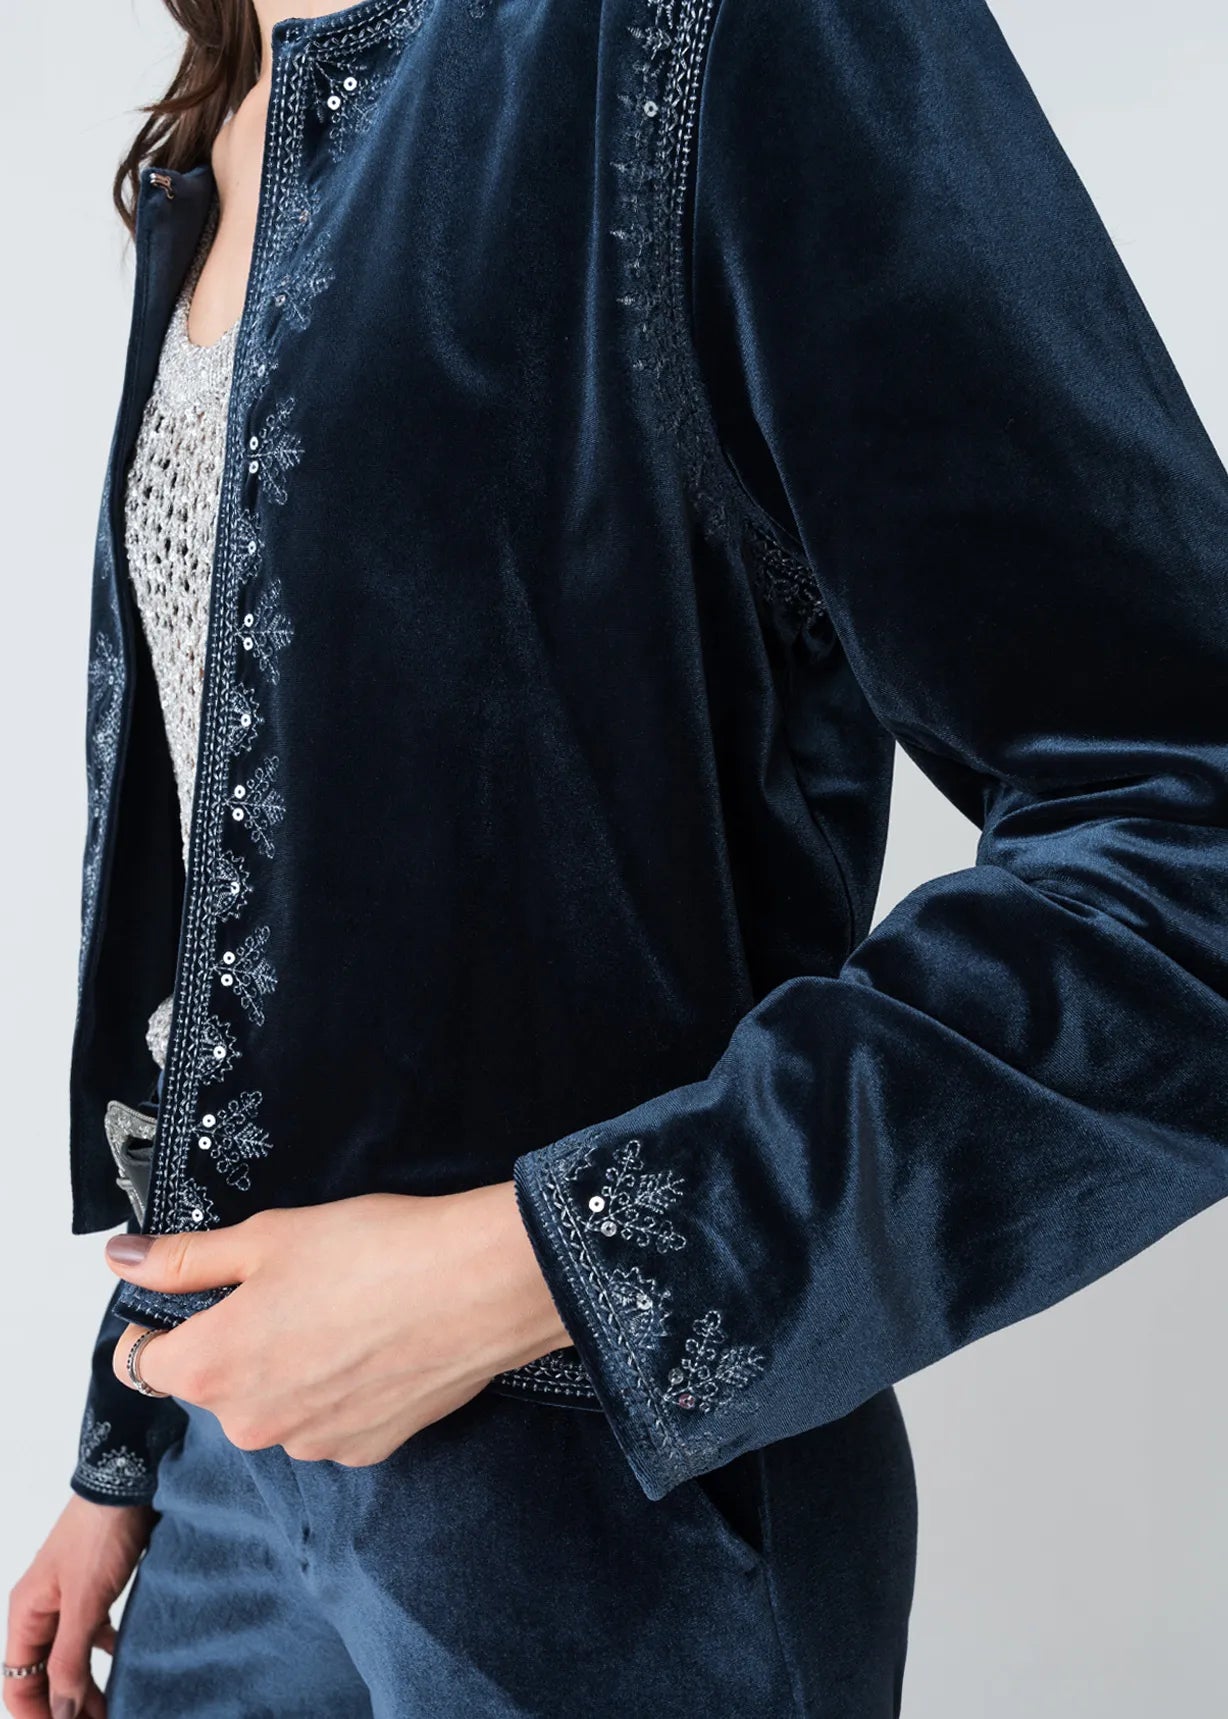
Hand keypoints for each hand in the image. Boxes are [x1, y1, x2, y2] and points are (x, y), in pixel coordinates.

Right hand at [5, 1493, 152, 1718]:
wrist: (130, 1477)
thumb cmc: (101, 1534)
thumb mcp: (84, 1603)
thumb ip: (70, 1659)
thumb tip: (62, 1714)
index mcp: (26, 1614)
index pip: (18, 1684)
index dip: (38, 1717)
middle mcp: (41, 1609)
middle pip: (43, 1674)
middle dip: (66, 1706)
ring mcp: (69, 1596)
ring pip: (70, 1655)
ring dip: (86, 1684)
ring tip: (116, 1708)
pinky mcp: (96, 1585)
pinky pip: (93, 1631)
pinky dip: (105, 1652)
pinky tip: (127, 1661)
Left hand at [106, 1185, 570, 1464]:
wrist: (477, 1286)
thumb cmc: (373, 1251)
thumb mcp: (265, 1236)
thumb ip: (184, 1259)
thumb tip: (123, 1260)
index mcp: (210, 1366)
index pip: (142, 1360)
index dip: (165, 1320)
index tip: (204, 1291)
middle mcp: (249, 1423)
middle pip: (214, 1383)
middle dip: (238, 1341)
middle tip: (293, 1286)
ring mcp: (308, 1445)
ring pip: (274, 1403)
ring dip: (290, 1367)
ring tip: (344, 1311)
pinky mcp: (363, 1450)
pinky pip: (326, 1420)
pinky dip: (339, 1389)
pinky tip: (376, 1343)